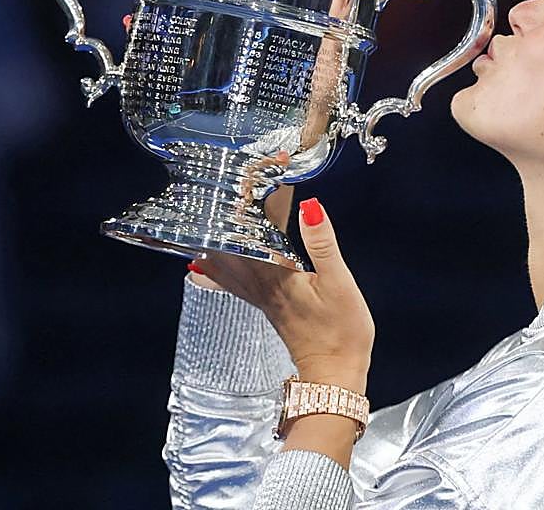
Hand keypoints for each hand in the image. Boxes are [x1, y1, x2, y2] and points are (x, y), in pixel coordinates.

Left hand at [195, 198, 374, 392]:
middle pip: (231, 242)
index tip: (254, 170)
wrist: (334, 373)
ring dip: (217, 237)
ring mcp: (259, 296)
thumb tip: (310, 206)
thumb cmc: (340, 331)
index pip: (254, 226)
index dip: (252, 196)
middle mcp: (259, 283)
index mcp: (275, 273)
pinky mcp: (266, 305)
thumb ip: (322, 244)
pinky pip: (231, 279)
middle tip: (226, 186)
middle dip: (228, 212)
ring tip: (206, 215)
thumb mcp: (339, 283)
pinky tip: (203, 264)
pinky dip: (217, 265)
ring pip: (225, 261)